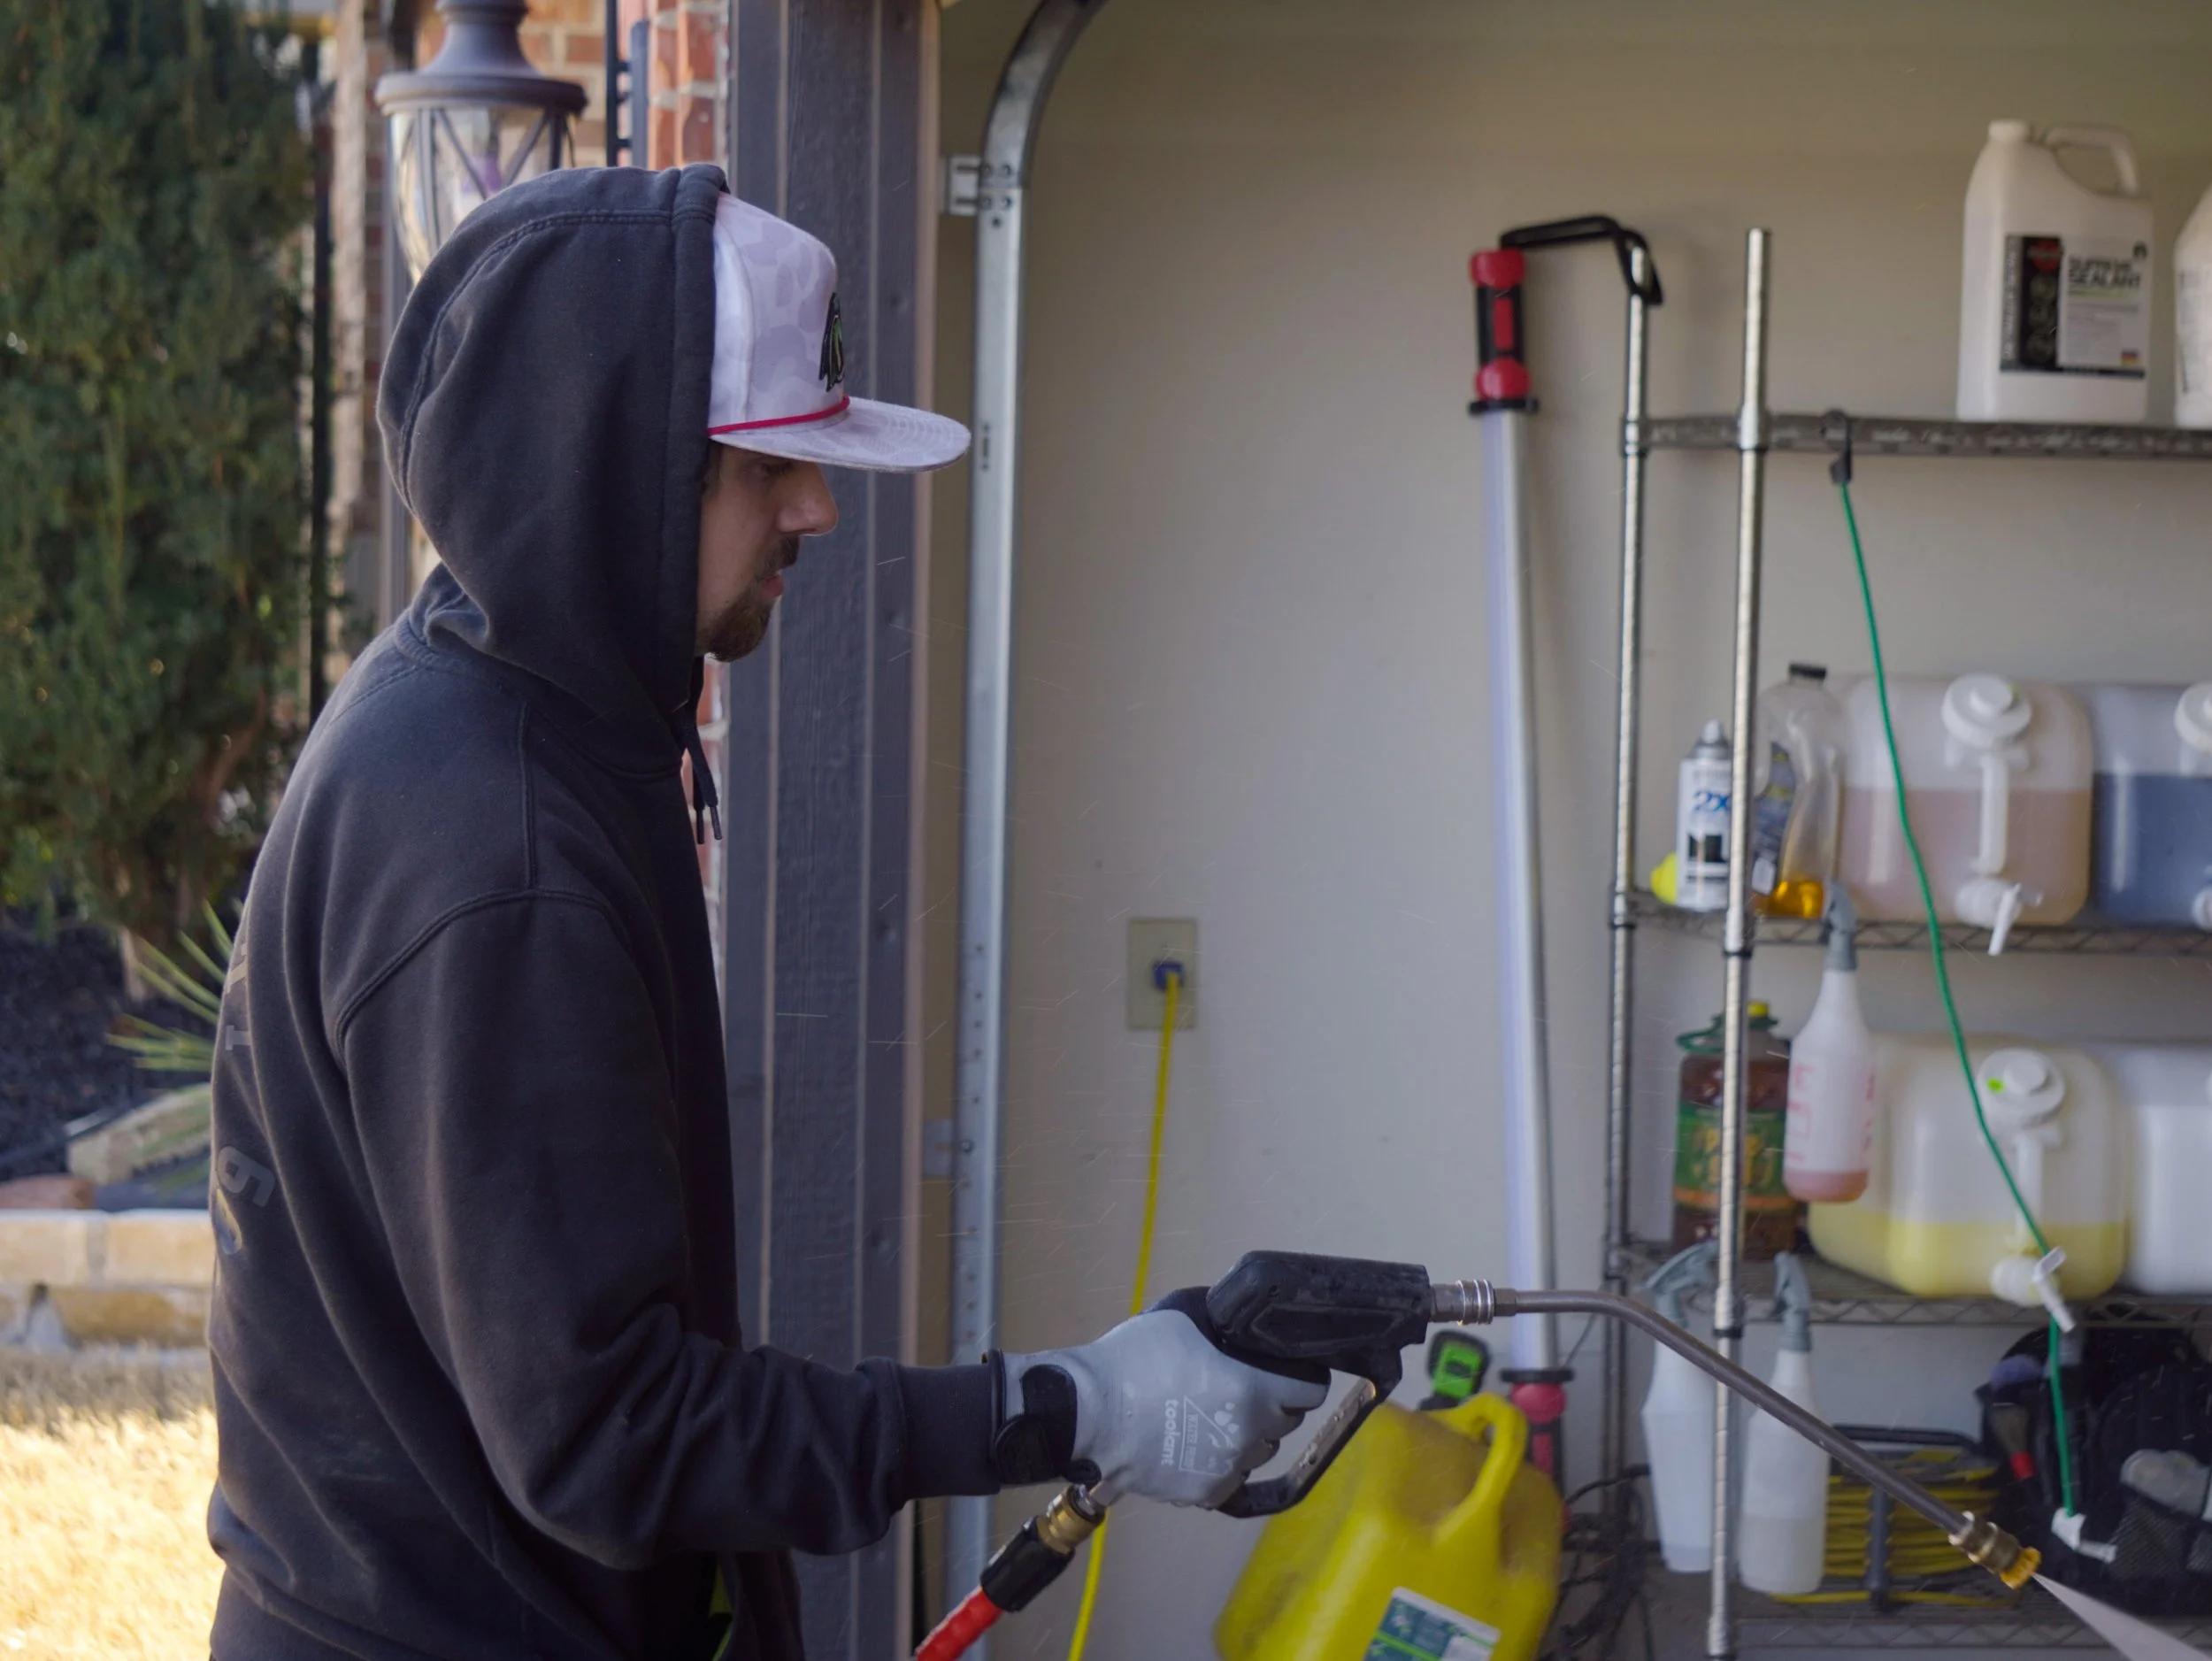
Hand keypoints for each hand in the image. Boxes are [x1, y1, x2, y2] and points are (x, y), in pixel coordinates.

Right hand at [992, 1304, 1327, 1508]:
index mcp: (1252, 1389)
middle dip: (1272, 1404)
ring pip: (1259, 1451)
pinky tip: (1197, 1443)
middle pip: (1285, 1421)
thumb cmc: (1135, 1358)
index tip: (1290, 1375)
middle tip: (1242, 1389)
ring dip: (1248, 1435)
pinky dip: (1223, 1463)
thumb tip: (1244, 1324)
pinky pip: (1231, 1477)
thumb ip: (1226, 1323)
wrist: (1090, 1413)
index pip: (1310, 1391)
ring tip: (1215, 1417)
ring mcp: (1227, 1468)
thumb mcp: (1186, 1316)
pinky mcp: (1204, 1492)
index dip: (1302, 1379)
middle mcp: (1248, 1434)